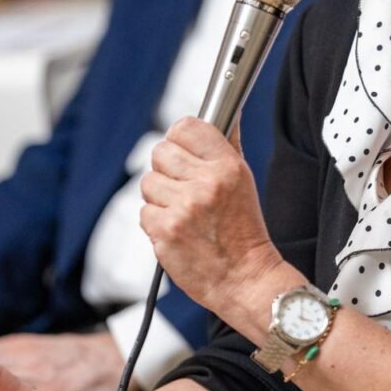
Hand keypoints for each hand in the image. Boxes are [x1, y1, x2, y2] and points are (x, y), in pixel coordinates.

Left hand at [140, 118, 282, 317]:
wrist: (245, 278)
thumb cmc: (244, 230)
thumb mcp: (244, 179)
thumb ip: (227, 145)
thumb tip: (222, 112)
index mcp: (227, 166)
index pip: (187, 127)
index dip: (180, 138)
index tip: (183, 150)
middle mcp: (206, 183)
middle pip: (160, 151)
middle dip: (167, 168)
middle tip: (184, 187)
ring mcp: (184, 208)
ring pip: (149, 182)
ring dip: (161, 197)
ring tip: (183, 212)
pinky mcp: (166, 231)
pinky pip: (145, 211)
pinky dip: (156, 221)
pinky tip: (177, 230)